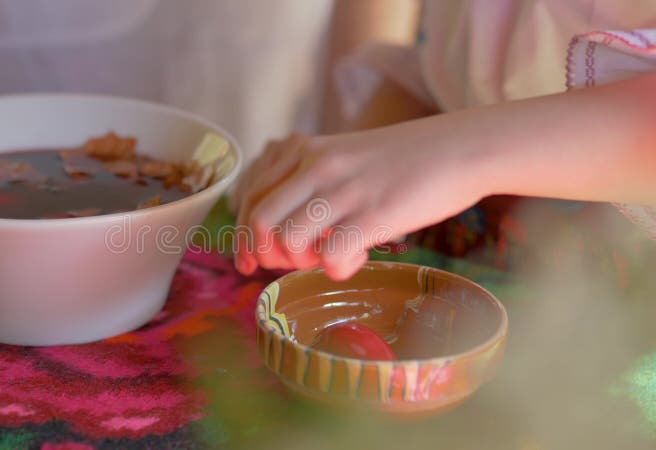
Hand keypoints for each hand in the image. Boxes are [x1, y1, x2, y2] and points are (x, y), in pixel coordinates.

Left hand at [233, 121, 487, 279]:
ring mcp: (345, 188)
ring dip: (302, 263)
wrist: (461, 147)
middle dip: (266, 256)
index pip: (249, 198)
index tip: (250, 262)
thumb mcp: (342, 157)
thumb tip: (278, 232)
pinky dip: (338, 269)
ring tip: (330, 256)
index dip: (242, 238)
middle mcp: (317, 165)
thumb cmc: (401, 160)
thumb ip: (307, 182)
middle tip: (292, 265)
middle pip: (258, 222)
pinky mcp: (375, 213)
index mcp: (303, 150)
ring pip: (288, 241)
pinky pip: (331, 256)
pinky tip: (359, 258)